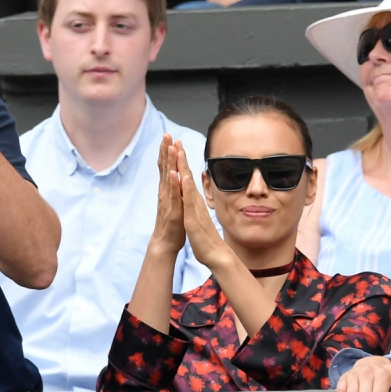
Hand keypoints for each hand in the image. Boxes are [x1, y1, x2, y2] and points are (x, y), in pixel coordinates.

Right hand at [149, 134, 186, 255]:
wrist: (165, 242)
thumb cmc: (172, 223)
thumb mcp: (174, 202)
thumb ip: (174, 189)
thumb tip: (175, 176)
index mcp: (167, 189)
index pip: (167, 166)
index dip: (167, 151)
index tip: (168, 137)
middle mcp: (165, 191)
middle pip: (165, 167)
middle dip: (166, 150)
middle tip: (166, 134)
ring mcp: (168, 200)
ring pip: (168, 177)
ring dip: (168, 162)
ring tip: (169, 147)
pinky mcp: (173, 209)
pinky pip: (173, 194)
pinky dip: (173, 183)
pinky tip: (174, 173)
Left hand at [177, 145, 225, 267]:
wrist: (215, 253)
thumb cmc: (204, 236)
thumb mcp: (196, 214)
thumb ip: (194, 203)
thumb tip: (191, 194)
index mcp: (193, 199)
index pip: (186, 176)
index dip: (180, 161)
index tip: (175, 145)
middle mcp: (194, 199)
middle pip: (187, 174)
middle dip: (180, 156)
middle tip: (176, 139)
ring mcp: (194, 206)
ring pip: (188, 183)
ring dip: (182, 166)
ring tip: (177, 150)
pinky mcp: (193, 216)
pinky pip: (189, 200)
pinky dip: (185, 187)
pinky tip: (183, 177)